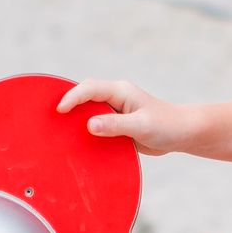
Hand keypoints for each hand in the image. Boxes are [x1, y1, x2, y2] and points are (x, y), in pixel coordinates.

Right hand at [57, 80, 194, 156]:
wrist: (182, 133)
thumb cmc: (166, 125)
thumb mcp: (141, 126)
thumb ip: (115, 125)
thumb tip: (89, 125)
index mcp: (119, 91)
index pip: (89, 89)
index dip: (72, 98)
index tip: (59, 110)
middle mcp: (114, 98)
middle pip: (84, 97)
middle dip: (67, 104)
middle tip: (49, 119)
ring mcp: (114, 112)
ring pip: (87, 112)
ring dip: (74, 120)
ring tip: (56, 130)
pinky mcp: (115, 125)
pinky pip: (95, 126)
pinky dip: (84, 132)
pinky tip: (75, 143)